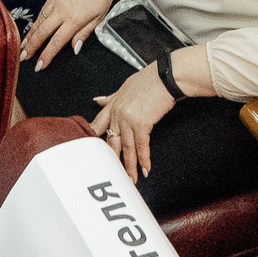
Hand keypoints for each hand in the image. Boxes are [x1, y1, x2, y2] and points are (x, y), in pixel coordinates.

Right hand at [22, 0, 118, 63]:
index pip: (57, 41)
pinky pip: (42, 11)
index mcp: (75, 19)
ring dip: (30, 35)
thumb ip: (84, 33)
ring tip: (23, 46)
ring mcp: (56, 1)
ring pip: (39, 21)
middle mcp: (62, 11)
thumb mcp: (99, 16)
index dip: (46, 55)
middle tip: (23, 58)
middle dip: (31, 47)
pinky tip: (32, 28)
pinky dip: (35, 22)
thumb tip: (74, 48)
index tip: (39, 66)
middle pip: (42, 32)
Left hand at [90, 65, 174, 182]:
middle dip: (113, 160)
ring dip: (129, 166)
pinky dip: (144, 159)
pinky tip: (145, 169)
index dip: (94, 139)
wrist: (166, 77)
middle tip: (113, 174)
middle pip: (111, 141)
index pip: (98, 124)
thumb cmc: (150, 79)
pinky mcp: (142, 123)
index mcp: (113, 104)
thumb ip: (112, 97)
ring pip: (126, 148)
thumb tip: (98, 100)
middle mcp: (118, 113)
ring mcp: (128, 119)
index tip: (91, 152)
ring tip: (130, 179)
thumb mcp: (126, 86)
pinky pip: (141, 146)